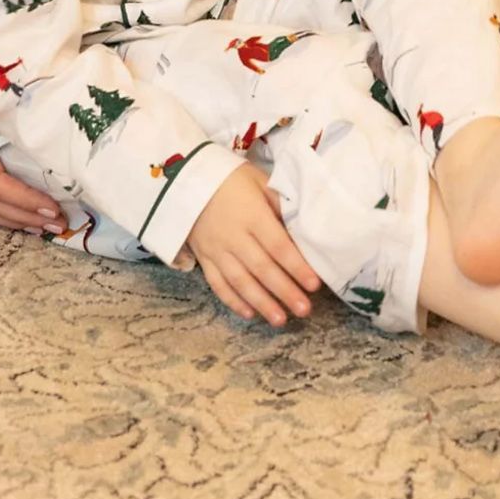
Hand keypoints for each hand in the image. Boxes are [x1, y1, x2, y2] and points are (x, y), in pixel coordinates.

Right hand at [186, 162, 321, 326]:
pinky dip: (233, 301)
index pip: (278, 245)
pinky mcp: (203, 258)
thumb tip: (304, 226)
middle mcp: (234, 236)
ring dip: (262, 303)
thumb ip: (280, 204)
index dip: (297, 266)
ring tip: (281, 320)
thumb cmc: (231, 178)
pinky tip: (249, 314)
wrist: (186, 178)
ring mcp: (216, 250)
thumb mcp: (259, 180)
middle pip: (262, 268)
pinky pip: (218, 284)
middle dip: (284, 291)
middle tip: (304, 310)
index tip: (314, 284)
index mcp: (252, 214)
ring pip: (240, 282)